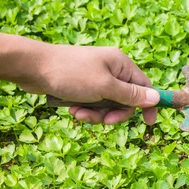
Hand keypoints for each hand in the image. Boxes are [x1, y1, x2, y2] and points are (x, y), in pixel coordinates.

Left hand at [19, 44, 158, 124]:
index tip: (149, 123)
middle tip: (103, 122)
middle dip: (114, 114)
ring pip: (108, 105)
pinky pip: (93, 104)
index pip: (144, 86)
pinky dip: (85, 110)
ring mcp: (96, 77)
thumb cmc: (70, 73)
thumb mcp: (105, 87)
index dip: (148, 105)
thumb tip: (156, 97)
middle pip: (126, 100)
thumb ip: (131, 94)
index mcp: (121, 64)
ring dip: (96, 115)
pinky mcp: (82, 86)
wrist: (31, 67)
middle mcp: (111, 69)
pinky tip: (72, 110)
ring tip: (80, 114)